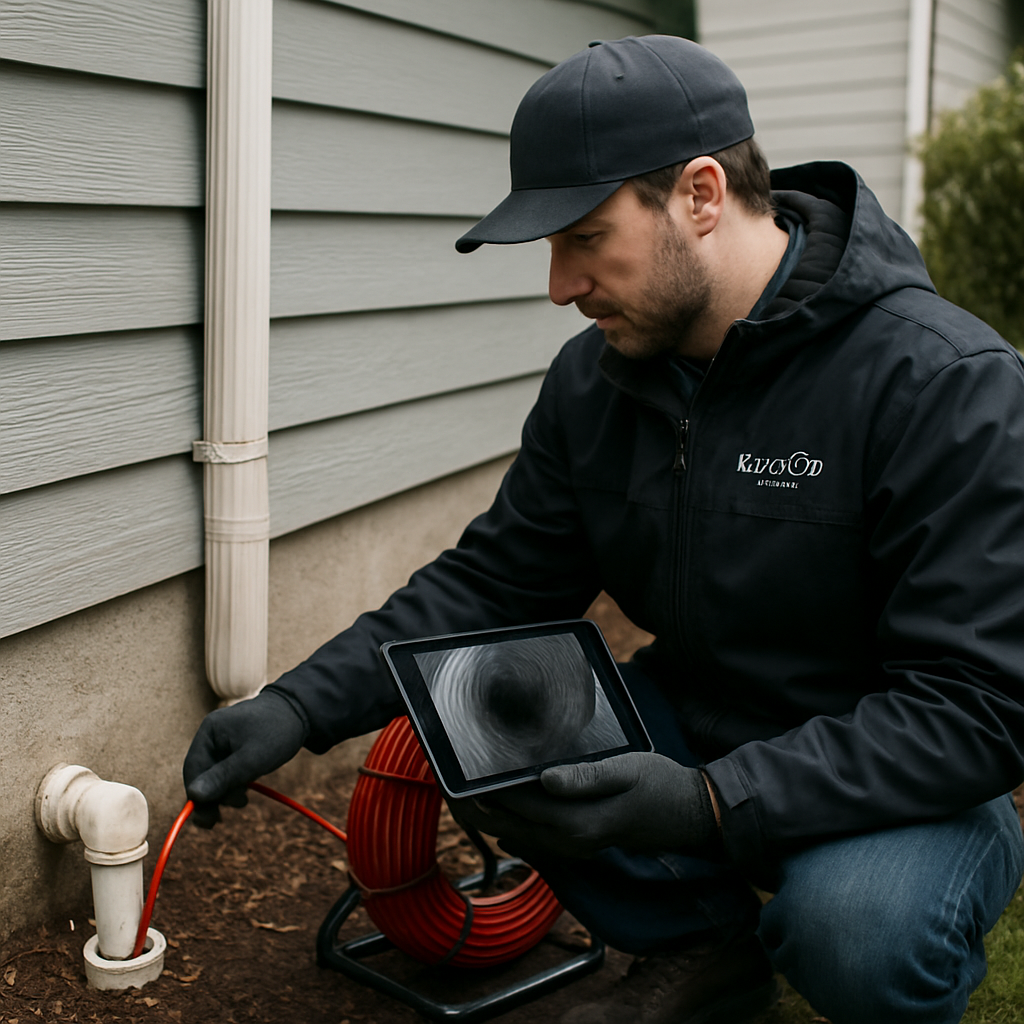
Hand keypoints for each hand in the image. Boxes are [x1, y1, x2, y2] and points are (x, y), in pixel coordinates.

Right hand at [183, 689, 308, 826]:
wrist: (300, 713)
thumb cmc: (277, 732)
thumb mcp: (252, 758)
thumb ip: (223, 777)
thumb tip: (193, 795)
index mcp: (209, 731)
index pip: (193, 769)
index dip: (198, 796)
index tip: (208, 820)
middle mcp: (211, 735)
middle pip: (201, 775)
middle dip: (215, 796)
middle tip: (228, 813)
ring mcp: (221, 742)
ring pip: (213, 777)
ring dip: (225, 793)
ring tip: (244, 799)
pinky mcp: (232, 749)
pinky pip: (224, 772)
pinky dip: (231, 785)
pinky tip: (242, 794)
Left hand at [452, 752, 718, 859]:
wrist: (690, 815)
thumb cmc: (659, 786)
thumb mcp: (627, 771)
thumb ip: (586, 777)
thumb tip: (544, 778)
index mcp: (575, 822)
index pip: (514, 804)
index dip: (481, 789)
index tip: (455, 770)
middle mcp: (568, 841)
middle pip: (505, 825)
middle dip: (472, 807)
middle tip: (443, 782)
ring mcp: (572, 847)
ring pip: (514, 834)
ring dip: (486, 815)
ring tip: (459, 794)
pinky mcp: (576, 843)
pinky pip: (531, 838)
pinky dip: (508, 823)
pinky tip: (495, 809)